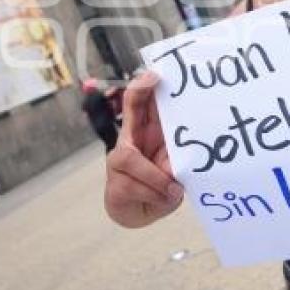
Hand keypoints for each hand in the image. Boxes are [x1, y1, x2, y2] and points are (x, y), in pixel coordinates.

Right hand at [104, 71, 182, 227]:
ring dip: (156, 177)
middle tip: (151, 78)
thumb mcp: (174, 168)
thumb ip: (175, 162)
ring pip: (130, 158)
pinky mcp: (114, 185)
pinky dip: (155, 195)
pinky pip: (133, 185)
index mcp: (148, 133)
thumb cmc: (160, 184)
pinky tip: (164, 199)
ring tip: (174, 189)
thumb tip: (173, 166)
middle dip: (138, 92)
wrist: (140, 214)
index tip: (154, 75)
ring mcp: (118, 162)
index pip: (142, 105)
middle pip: (129, 112)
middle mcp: (130, 142)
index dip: (144, 87)